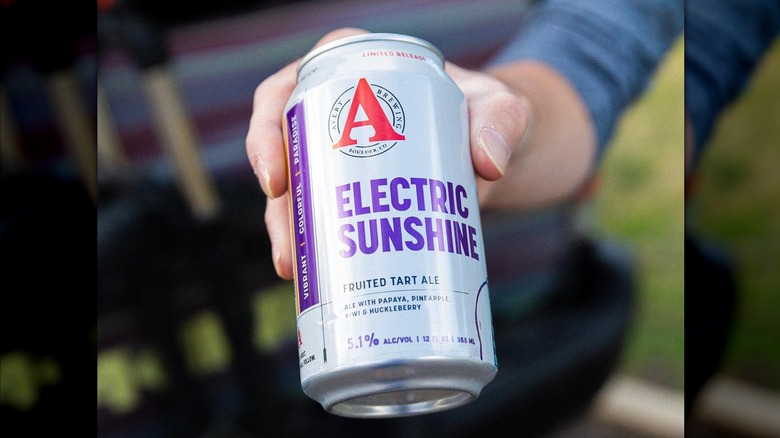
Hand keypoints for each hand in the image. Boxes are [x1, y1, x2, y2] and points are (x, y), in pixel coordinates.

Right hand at [246, 28, 594, 278]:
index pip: (287, 92)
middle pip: (285, 154)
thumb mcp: (500, 110)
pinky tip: (312, 278)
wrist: (498, 149)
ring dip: (288, 232)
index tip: (277, 181)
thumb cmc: (490, 115)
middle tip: (290, 247)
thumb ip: (503, 122)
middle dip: (278, 204)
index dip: (267, 134)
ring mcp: (343, 158)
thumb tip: (488, 165)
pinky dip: (314, 246)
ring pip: (297, 193)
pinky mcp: (355, 194)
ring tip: (295, 270)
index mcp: (353, 73)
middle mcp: (337, 115)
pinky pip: (322, 217)